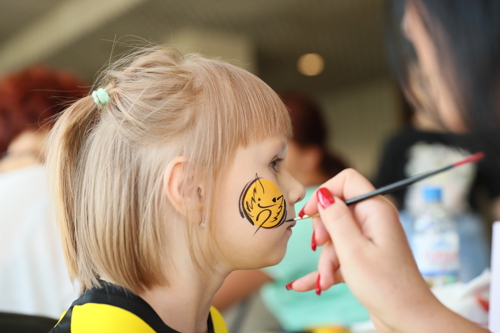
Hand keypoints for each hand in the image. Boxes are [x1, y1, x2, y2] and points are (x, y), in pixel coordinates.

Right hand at [290, 169, 447, 332]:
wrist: (408, 321)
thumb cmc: (386, 288)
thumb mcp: (352, 250)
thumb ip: (335, 218)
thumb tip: (322, 192)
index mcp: (375, 210)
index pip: (346, 181)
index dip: (324, 193)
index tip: (309, 213)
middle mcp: (373, 221)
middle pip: (336, 212)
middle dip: (323, 234)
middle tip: (319, 248)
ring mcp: (369, 240)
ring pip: (335, 238)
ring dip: (325, 260)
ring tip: (326, 280)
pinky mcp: (364, 258)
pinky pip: (339, 256)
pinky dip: (325, 270)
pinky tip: (304, 285)